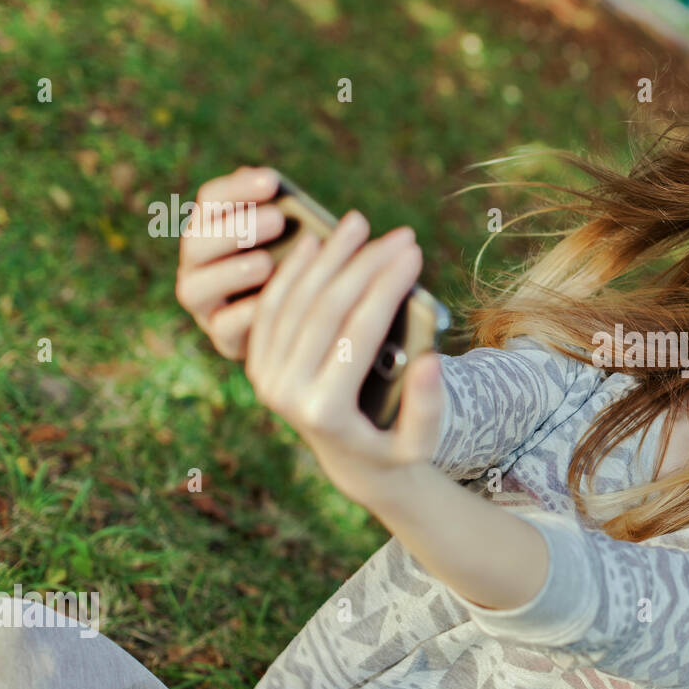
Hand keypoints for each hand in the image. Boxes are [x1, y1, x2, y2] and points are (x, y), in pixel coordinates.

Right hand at [175, 166, 289, 360]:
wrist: (305, 322)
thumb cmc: (299, 266)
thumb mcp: (296, 237)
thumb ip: (286, 213)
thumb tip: (281, 188)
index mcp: (212, 229)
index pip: (212, 200)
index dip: (238, 189)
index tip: (272, 180)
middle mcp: (197, 265)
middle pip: (197, 241)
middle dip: (235, 229)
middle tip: (277, 220)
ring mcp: (204, 304)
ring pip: (197, 287)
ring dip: (231, 272)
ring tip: (266, 263)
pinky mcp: (221, 338)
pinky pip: (223, 327)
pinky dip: (243, 315)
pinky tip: (269, 303)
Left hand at [244, 209, 445, 511]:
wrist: (351, 464)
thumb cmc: (394, 447)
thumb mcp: (421, 443)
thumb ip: (427, 407)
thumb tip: (431, 361)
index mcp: (325, 411)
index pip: (357, 332)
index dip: (386, 287)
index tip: (414, 253)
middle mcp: (285, 394)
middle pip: (325, 310)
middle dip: (363, 264)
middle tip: (397, 235)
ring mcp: (265, 377)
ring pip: (294, 300)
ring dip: (327, 257)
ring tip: (357, 224)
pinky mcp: (257, 363)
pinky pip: (272, 306)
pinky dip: (293, 271)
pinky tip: (316, 242)